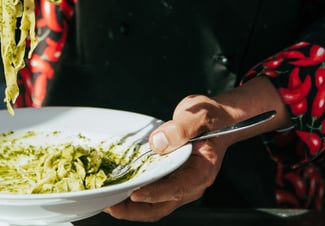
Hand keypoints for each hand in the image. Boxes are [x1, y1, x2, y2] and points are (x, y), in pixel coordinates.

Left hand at [105, 77, 289, 221]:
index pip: (177, 187)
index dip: (155, 193)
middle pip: (162, 206)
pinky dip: (134, 196)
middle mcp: (191, 184)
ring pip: (155, 205)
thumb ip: (180, 128)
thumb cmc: (209, 116)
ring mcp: (180, 184)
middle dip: (134, 209)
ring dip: (131, 207)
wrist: (216, 118)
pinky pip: (152, 194)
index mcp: (202, 171)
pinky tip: (118, 188)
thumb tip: (157, 143)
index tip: (135, 193)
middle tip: (110, 204)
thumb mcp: (197, 115)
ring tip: (107, 201)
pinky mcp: (171, 180)